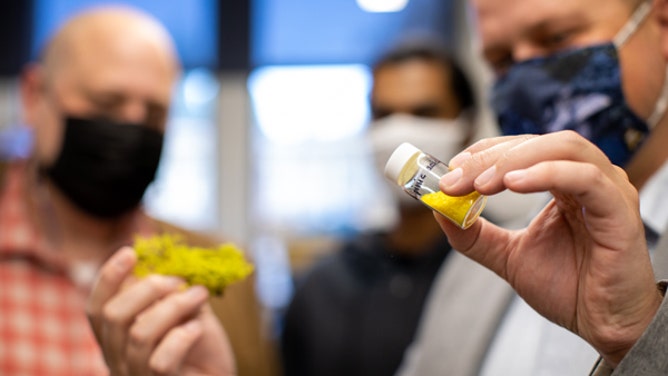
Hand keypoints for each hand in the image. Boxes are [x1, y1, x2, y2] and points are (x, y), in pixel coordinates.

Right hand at [86, 247, 235, 374]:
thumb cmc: (202, 350)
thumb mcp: (186, 314)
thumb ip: (174, 293)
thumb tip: (167, 263)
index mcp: (116, 340)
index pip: (96, 308)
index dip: (108, 278)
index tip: (130, 252)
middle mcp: (117, 361)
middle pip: (113, 315)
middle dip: (148, 288)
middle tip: (180, 280)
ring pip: (139, 334)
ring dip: (174, 306)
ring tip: (200, 294)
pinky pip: (160, 361)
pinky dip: (182, 337)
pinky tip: (197, 329)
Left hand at [437, 131, 662, 365]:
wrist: (603, 325)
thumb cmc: (568, 287)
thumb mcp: (508, 256)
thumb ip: (474, 234)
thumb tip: (439, 210)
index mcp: (562, 182)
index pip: (521, 148)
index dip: (484, 152)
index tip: (451, 169)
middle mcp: (586, 177)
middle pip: (536, 143)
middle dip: (489, 158)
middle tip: (455, 180)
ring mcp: (607, 189)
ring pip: (562, 149)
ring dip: (514, 161)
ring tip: (481, 184)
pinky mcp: (620, 209)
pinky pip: (586, 178)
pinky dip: (548, 173)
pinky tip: (516, 183)